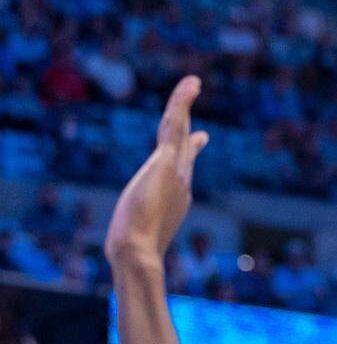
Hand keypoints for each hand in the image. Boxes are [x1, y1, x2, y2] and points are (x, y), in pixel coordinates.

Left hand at [105, 77, 209, 272]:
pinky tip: (188, 87)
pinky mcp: (166, 160)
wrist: (138, 250)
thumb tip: (129, 262)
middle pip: (185, 142)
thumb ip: (137, 240)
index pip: (184, 164)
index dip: (191, 148)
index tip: (199, 137)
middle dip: (189, 119)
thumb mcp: (135, 239)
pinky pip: (175, 125)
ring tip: (192, 81)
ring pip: (179, 128)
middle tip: (192, 93)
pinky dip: (181, 104)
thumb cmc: (133, 252)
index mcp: (176, 195)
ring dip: (184, 102)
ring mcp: (176, 169)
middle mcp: (181, 179)